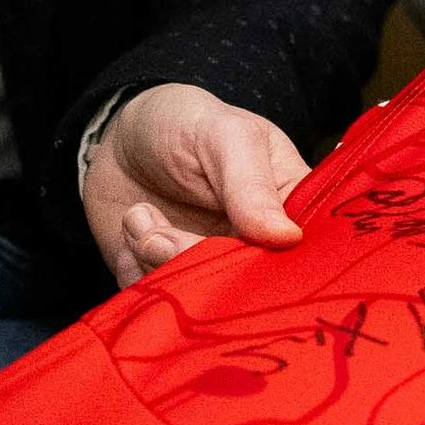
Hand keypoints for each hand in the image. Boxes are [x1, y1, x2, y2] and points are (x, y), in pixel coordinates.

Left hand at [82, 82, 312, 287]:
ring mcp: (212, 268)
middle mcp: (257, 248)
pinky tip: (134, 228)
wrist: (123, 138)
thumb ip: (252, 185)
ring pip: (196, 297)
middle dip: (193, 259)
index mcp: (290, 209)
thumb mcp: (226, 136)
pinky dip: (136, 269)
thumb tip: (286, 237)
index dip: (271, 263)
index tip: (231, 244)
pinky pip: (158, 300)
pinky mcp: (169, 282)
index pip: (301, 255)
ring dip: (155, 260)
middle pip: (243, 286)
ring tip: (141, 217)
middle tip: (158, 234)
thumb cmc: (187, 123)